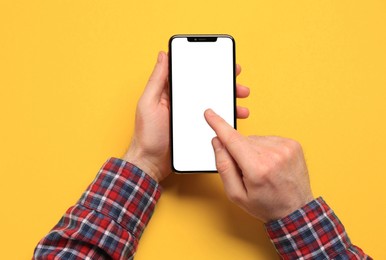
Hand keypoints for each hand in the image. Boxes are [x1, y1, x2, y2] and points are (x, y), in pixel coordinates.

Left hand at [123, 51, 249, 181]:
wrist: (151, 163)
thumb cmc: (146, 134)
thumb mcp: (149, 103)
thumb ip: (157, 79)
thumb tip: (163, 55)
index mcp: (172, 92)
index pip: (192, 74)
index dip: (208, 67)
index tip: (224, 62)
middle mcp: (183, 102)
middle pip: (208, 89)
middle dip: (225, 84)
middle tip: (238, 83)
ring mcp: (191, 117)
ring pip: (214, 105)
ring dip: (229, 102)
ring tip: (242, 104)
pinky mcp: (197, 130)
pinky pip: (214, 122)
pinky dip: (225, 120)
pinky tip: (233, 120)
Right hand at [204, 109, 313, 221]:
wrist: (296, 210)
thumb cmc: (266, 204)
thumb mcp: (236, 194)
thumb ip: (223, 166)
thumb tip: (218, 141)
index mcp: (257, 169)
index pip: (232, 140)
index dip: (219, 125)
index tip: (210, 114)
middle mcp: (273, 154)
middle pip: (242, 140)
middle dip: (238, 152)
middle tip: (248, 172)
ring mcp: (286, 147)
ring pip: (255, 139)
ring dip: (253, 151)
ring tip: (263, 169)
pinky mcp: (293, 144)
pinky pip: (268, 139)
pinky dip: (265, 149)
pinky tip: (271, 164)